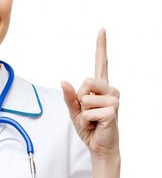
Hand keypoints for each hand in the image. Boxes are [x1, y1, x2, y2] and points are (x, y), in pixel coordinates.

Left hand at [61, 28, 119, 158]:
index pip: (101, 63)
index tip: (102, 30)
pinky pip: (87, 112)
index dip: (101, 47)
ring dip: (82, 114)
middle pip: (85, 82)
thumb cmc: (90, 128)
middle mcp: (110, 90)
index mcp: (101, 88)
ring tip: (92, 121)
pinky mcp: (112, 111)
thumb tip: (63, 81)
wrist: (100, 147)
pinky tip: (95, 126)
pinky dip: (85, 122)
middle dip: (80, 100)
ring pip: (85, 99)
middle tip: (88, 114)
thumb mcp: (75, 112)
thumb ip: (69, 97)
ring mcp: (114, 100)